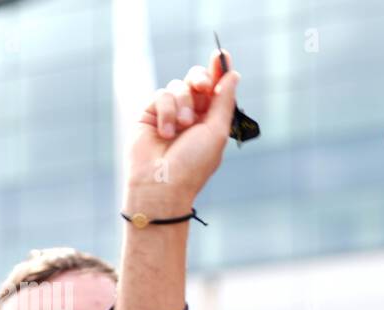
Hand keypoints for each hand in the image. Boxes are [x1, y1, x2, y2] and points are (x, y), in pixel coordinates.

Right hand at [126, 49, 240, 210]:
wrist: (161, 183)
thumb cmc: (193, 163)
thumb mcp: (216, 132)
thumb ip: (223, 102)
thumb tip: (233, 75)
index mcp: (211, 121)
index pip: (217, 90)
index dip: (219, 71)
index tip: (221, 53)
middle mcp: (192, 115)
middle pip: (196, 81)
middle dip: (200, 78)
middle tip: (202, 85)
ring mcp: (170, 114)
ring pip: (178, 86)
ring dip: (182, 104)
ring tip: (181, 127)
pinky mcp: (150, 113)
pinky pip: (161, 95)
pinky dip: (166, 111)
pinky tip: (165, 132)